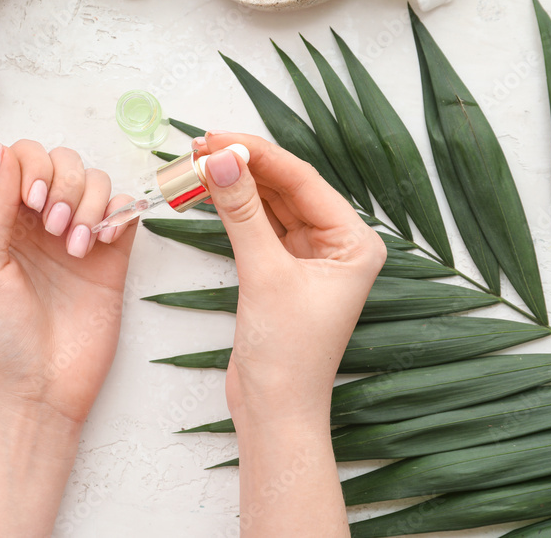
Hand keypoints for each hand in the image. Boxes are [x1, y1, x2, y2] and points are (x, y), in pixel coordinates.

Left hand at [0, 140, 136, 537]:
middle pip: (66, 162)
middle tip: (55, 229)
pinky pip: (128, 210)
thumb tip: (2, 149)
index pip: (26, 159)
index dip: (34, 168)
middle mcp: (44, 223)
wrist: (39, 387)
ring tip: (78, 247)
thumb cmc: (0, 335)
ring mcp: (82, 238)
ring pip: (99, 182)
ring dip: (91, 204)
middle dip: (65, 185)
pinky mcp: (114, 259)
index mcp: (7, 220)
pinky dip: (121, 214)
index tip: (32, 204)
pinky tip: (105, 244)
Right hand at [197, 131, 384, 537]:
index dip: (258, 155)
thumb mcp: (264, 274)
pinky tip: (208, 191)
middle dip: (243, 166)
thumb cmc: (288, 355)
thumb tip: (221, 161)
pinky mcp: (281, 271)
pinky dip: (232, 210)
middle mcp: (336, 245)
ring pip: (268, 205)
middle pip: (285, 188)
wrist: (274, 412)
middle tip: (200, 146)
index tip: (218, 138)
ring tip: (195, 162)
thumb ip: (242, 213)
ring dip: (234, 185)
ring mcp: (308, 258)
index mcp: (354, 243)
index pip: (303, 181)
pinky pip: (257, 227)